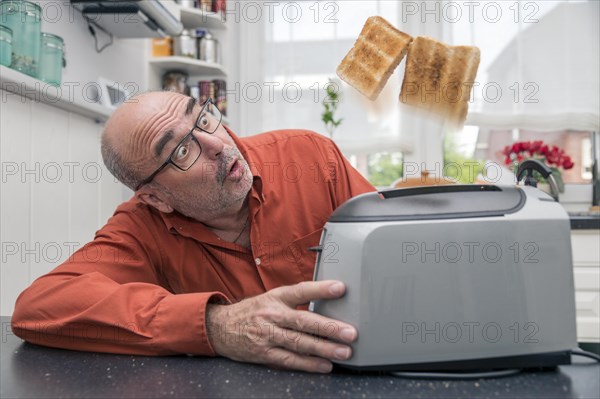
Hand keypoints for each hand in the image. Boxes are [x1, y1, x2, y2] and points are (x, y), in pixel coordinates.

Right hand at [206, 280, 356, 372]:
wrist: (220, 327)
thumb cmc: (253, 312)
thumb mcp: (271, 298)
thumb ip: (295, 301)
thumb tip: (326, 303)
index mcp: (275, 297)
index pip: (301, 291)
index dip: (321, 289)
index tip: (341, 288)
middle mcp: (272, 314)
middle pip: (303, 320)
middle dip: (329, 327)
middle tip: (350, 332)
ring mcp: (267, 335)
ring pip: (298, 342)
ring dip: (323, 348)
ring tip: (343, 352)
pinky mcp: (263, 353)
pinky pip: (289, 360)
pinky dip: (308, 364)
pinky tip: (324, 366)